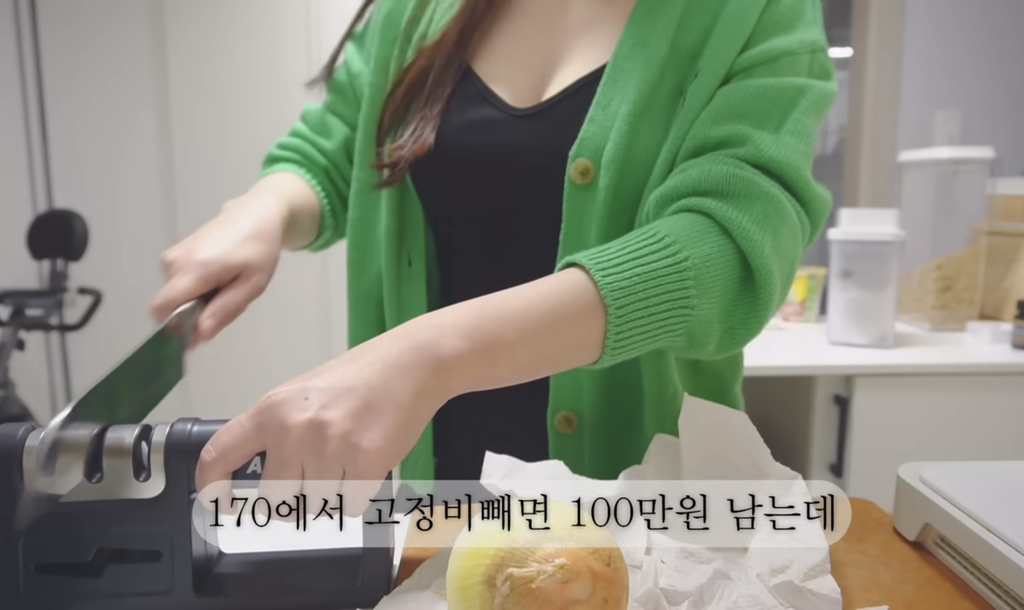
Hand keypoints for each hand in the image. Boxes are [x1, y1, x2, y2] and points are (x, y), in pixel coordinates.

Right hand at [151, 194, 287, 344]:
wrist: (255, 213)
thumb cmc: (259, 249)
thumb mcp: (251, 286)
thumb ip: (223, 312)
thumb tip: (197, 336)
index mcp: (193, 270)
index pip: (161, 309)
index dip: (174, 327)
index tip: (199, 329)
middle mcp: (173, 263)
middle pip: (170, 306)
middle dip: (194, 313)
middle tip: (226, 298)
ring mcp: (171, 256)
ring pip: (175, 296)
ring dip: (198, 299)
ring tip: (226, 283)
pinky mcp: (173, 254)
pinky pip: (178, 284)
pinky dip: (196, 287)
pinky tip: (218, 275)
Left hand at [194, 323, 452, 516]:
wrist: (411, 363)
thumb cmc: (361, 376)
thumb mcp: (302, 394)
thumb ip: (275, 429)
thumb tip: (252, 471)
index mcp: (272, 409)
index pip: (219, 454)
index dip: (210, 486)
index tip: (217, 502)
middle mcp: (296, 430)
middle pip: (274, 501)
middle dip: (292, 499)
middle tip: (313, 477)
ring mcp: (331, 448)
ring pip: (315, 506)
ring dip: (330, 495)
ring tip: (346, 460)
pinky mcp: (367, 463)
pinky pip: (351, 506)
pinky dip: (359, 495)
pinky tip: (367, 464)